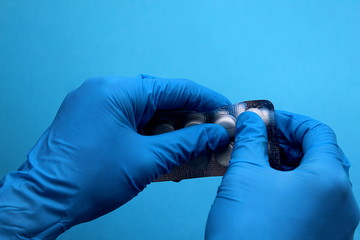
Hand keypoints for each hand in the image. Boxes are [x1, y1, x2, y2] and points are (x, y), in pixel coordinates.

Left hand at [0, 74, 230, 238]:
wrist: (44, 202)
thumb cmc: (88, 180)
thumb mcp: (147, 160)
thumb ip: (186, 143)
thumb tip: (216, 133)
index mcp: (116, 91)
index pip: (173, 88)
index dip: (204, 99)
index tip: (225, 110)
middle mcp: (104, 91)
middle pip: (159, 98)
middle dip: (187, 116)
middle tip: (211, 130)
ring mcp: (95, 105)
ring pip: (144, 110)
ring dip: (169, 127)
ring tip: (192, 142)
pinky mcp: (91, 120)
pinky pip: (129, 120)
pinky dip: (149, 132)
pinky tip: (165, 147)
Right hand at [205, 111, 358, 239]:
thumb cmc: (250, 233)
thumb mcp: (245, 174)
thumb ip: (251, 139)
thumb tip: (252, 119)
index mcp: (329, 181)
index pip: (318, 132)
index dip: (289, 120)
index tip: (266, 120)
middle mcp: (341, 203)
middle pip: (319, 155)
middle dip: (286, 142)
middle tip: (258, 139)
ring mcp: (334, 225)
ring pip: (314, 180)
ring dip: (286, 164)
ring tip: (256, 162)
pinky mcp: (321, 238)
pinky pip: (311, 202)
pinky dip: (290, 187)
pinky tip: (263, 188)